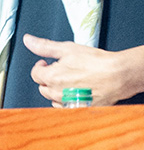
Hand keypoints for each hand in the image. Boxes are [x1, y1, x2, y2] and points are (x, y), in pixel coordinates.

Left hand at [23, 34, 143, 106]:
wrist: (119, 75)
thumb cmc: (97, 62)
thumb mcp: (68, 48)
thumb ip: (45, 46)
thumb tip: (28, 40)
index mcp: (51, 78)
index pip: (35, 74)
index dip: (41, 67)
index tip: (47, 63)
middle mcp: (57, 93)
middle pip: (43, 87)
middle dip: (48, 78)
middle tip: (60, 71)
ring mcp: (69, 103)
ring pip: (53, 98)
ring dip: (57, 90)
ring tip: (70, 81)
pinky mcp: (80, 109)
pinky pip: (66, 107)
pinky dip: (67, 100)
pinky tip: (76, 92)